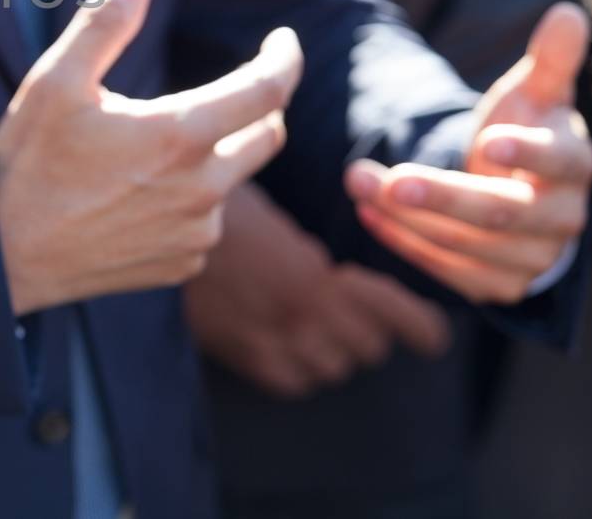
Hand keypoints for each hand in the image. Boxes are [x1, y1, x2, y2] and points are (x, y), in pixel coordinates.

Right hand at [0, 0, 304, 313]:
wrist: (2, 254)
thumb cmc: (28, 163)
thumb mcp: (54, 82)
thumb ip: (103, 24)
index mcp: (179, 136)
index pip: (267, 91)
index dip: (284, 60)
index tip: (283, 42)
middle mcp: (201, 190)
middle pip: (266, 137)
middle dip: (259, 107)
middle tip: (233, 89)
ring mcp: (194, 234)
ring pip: (230, 182)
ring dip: (213, 158)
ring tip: (153, 151)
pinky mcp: (180, 264)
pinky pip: (202, 224)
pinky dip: (188, 202)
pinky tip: (138, 196)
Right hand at [185, 185, 449, 397]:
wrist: (158, 227)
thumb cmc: (217, 210)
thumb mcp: (277, 221)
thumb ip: (311, 256)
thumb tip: (331, 276)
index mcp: (314, 278)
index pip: (393, 317)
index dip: (421, 329)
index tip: (433, 336)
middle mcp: (298, 319)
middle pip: (368, 348)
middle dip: (368, 329)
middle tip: (351, 308)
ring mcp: (269, 342)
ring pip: (333, 368)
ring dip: (334, 349)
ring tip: (318, 322)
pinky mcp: (240, 355)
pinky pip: (293, 381)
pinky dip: (299, 368)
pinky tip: (288, 343)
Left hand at [345, 3, 591, 303]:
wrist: (517, 190)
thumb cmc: (525, 130)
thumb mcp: (534, 94)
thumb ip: (549, 59)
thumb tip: (567, 12)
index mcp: (574, 165)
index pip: (561, 162)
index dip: (527, 153)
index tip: (485, 141)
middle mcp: (561, 219)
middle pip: (503, 212)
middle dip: (441, 195)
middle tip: (386, 176)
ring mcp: (530, 258)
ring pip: (469, 245)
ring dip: (408, 218)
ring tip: (357, 181)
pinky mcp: (497, 285)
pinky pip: (449, 270)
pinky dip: (404, 243)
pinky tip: (366, 212)